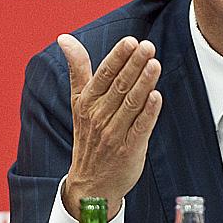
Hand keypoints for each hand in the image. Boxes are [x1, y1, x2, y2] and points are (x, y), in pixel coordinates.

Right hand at [58, 34, 161, 218]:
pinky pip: (140, 128)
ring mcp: (114, 134)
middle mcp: (99, 116)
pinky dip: (148, 112)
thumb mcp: (78, 102)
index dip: (118, 58)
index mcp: (87, 102)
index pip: (103, 75)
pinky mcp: (129, 150)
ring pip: (131, 104)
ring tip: (155, 64)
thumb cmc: (88, 136)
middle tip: (147, 46)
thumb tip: (64, 38)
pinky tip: (157, 96)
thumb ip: (77, 70)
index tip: (130, 41)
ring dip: (143, 83)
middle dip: (134, 65)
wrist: (90, 184)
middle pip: (119, 86)